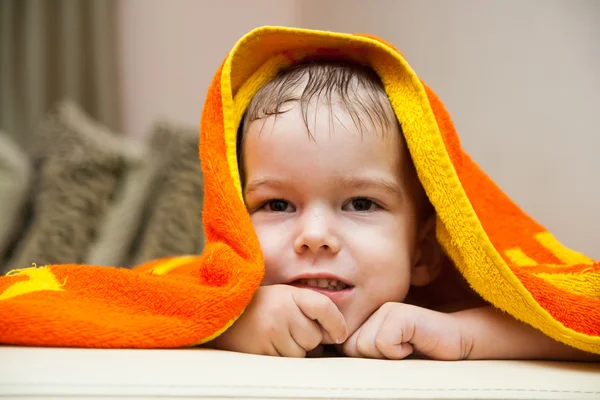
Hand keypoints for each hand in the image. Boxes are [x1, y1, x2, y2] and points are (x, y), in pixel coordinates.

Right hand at [206, 284, 347, 356]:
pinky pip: (286, 362)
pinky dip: (282, 358)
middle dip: (308, 339)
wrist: (224, 314)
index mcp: (290, 294)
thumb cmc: (260, 307)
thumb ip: (310, 309)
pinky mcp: (262, 350)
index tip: (339, 335)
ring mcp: (272, 331)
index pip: (324, 307)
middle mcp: (282, 310)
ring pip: (302, 353)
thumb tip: (335, 336)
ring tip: (277, 337)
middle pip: (315, 337)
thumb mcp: (285, 297)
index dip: (337, 323)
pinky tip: (270, 345)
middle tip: (289, 329)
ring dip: (295, 351)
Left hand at [341, 302, 467, 359]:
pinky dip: (399, 352)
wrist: (457, 340)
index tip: (388, 354)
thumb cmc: (422, 349)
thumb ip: (363, 348)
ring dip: (388, 356)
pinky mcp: (400, 315)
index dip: (364, 358)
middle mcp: (373, 309)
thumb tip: (340, 354)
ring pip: (365, 346)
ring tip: (408, 346)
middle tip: (400, 350)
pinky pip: (383, 344)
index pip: (344, 346)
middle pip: (351, 347)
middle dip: (374, 358)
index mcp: (367, 317)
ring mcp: (386, 310)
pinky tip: (414, 344)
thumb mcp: (386, 351)